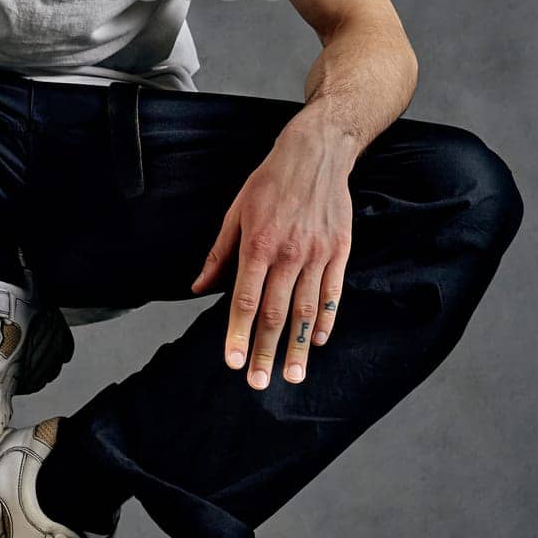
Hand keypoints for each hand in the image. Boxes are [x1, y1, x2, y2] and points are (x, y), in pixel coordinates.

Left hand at [189, 132, 353, 386]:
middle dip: (264, 351)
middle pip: (275, 313)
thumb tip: (198, 287)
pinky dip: (325, 319)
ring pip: (305, 310)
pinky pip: (332, 293)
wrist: (315, 153)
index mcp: (258, 244)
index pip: (244, 299)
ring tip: (292, 376)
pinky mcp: (339, 251)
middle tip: (258, 383)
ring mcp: (317, 254)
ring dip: (298, 347)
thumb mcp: (235, 212)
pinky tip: (318, 340)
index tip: (230, 362)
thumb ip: (218, 254)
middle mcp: (289, 253)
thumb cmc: (269, 182)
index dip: (236, 333)